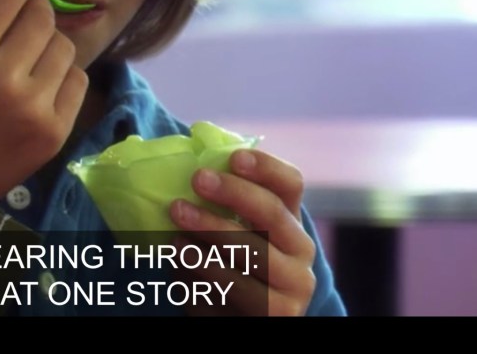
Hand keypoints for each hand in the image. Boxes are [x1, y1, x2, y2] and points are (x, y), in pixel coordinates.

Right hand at [0, 0, 88, 203]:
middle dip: (32, 13)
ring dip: (47, 47)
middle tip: (14, 31)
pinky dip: (60, 78)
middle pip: (44, 14)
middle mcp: (2, 77)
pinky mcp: (54, 132)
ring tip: (22, 64)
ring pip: (64, 46)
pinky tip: (34, 89)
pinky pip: (77, 80)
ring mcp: (32, 108)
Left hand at [168, 149, 316, 315]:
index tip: (233, 158)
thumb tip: (190, 163)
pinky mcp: (275, 317)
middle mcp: (301, 252)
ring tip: (176, 235)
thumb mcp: (234, 234)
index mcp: (291, 221)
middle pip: (272, 213)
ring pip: (252, 255)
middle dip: (233, 194)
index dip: (265, 167)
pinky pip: (234, 293)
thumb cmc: (232, 266)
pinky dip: (202, 278)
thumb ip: (223, 204)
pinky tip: (179, 267)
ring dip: (210, 238)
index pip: (290, 183)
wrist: (244, 318)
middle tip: (196, 180)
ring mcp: (292, 288)